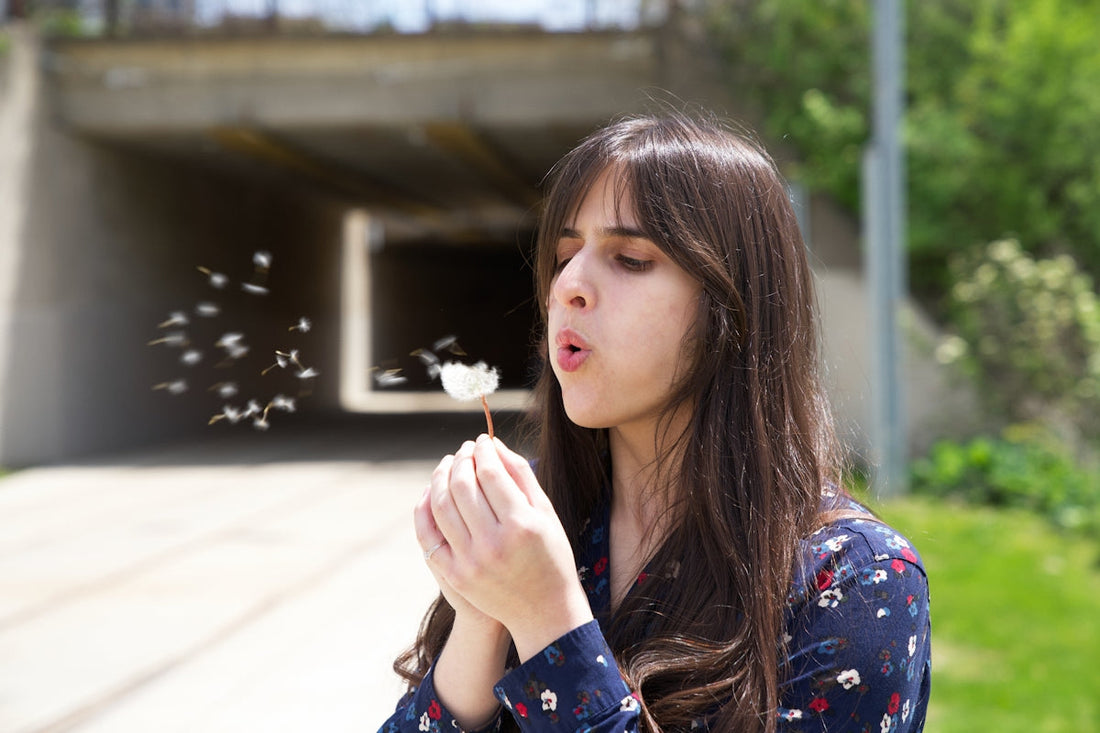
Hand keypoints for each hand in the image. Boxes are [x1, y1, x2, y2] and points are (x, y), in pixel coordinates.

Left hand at [427, 434, 593, 661]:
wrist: (543, 611)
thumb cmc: (550, 555)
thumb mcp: (545, 513)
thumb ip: (521, 475)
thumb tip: (493, 444)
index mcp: (522, 525)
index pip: (491, 473)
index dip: (483, 450)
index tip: (482, 440)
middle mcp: (494, 543)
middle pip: (463, 485)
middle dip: (462, 459)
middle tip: (466, 449)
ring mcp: (470, 561)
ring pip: (441, 505)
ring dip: (440, 477)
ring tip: (449, 464)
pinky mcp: (454, 575)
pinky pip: (428, 533)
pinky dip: (425, 507)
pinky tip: (432, 491)